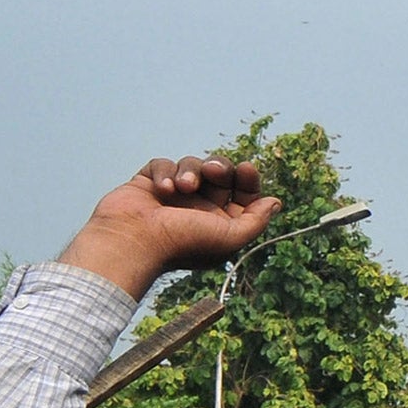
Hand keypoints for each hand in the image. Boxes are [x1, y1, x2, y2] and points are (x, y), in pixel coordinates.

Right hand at [58, 156, 279, 298]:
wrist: (132, 241)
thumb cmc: (181, 243)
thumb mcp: (230, 238)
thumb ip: (256, 221)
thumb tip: (275, 202)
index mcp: (219, 222)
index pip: (242, 192)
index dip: (248, 179)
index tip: (246, 168)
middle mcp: (197, 208)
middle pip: (220, 173)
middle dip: (220, 167)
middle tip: (213, 171)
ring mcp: (173, 195)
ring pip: (193, 165)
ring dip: (190, 171)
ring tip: (183, 188)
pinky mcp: (148, 184)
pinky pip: (163, 164)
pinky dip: (165, 172)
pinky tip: (163, 189)